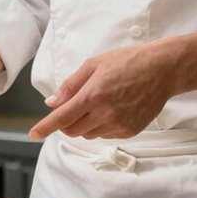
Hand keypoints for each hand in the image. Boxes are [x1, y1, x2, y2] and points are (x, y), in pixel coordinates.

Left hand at [28, 42, 177, 140]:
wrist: (163, 70)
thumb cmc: (128, 61)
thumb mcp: (93, 65)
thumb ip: (70, 86)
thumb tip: (52, 103)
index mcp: (92, 96)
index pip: (61, 118)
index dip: (45, 127)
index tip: (33, 134)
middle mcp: (104, 114)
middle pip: (72, 130)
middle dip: (65, 123)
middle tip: (72, 107)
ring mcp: (118, 125)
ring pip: (88, 134)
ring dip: (83, 125)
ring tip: (97, 103)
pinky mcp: (130, 131)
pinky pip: (105, 135)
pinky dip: (100, 127)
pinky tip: (111, 110)